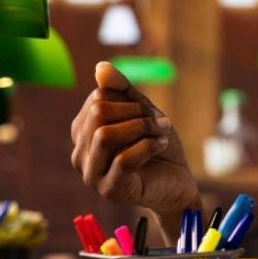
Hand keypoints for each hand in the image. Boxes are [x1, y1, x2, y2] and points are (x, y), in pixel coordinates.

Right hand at [70, 62, 198, 233]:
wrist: (177, 183)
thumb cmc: (157, 148)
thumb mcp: (143, 113)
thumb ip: (122, 91)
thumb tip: (100, 67)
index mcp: (83, 132)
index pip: (98, 98)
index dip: (129, 100)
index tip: (151, 113)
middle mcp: (80, 154)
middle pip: (98, 114)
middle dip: (136, 112)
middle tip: (159, 123)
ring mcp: (91, 175)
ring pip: (105, 135)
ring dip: (142, 128)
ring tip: (161, 134)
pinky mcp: (110, 191)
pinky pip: (123, 159)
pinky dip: (148, 146)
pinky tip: (161, 145)